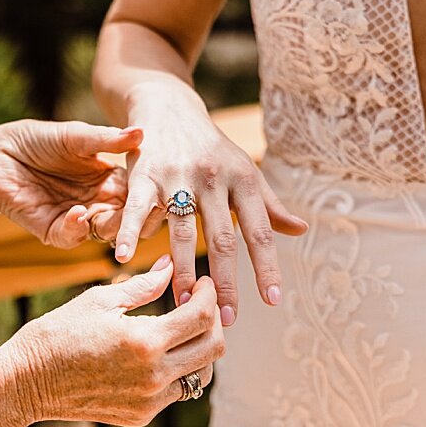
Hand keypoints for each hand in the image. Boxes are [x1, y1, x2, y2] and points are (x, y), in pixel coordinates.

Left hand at [0, 120, 142, 247]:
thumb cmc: (34, 140)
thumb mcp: (74, 137)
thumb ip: (106, 140)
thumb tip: (141, 133)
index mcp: (106, 178)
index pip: (136, 190)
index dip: (148, 191)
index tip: (161, 187)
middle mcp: (95, 200)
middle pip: (125, 215)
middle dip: (135, 216)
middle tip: (144, 211)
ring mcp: (74, 217)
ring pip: (102, 230)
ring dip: (110, 225)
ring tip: (113, 216)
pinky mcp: (51, 229)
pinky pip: (70, 235)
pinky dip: (77, 226)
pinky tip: (79, 213)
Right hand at [4, 256, 221, 426]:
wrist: (27, 381)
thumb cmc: (58, 333)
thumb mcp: (99, 301)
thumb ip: (143, 285)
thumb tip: (169, 266)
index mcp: (145, 341)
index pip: (201, 317)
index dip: (209, 295)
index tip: (202, 283)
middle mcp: (154, 375)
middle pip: (213, 348)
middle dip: (212, 321)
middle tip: (198, 304)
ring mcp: (149, 400)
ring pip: (202, 374)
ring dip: (200, 349)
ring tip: (182, 330)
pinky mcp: (141, 415)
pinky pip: (176, 391)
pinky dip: (177, 370)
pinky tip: (159, 352)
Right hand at [115, 105, 307, 325]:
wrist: (168, 108)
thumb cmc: (210, 147)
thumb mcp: (243, 171)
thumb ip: (268, 204)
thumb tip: (301, 230)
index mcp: (242, 179)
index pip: (259, 232)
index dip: (266, 267)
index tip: (273, 301)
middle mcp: (212, 178)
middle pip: (221, 238)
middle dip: (224, 281)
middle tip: (225, 318)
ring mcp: (176, 176)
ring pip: (181, 231)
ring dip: (182, 270)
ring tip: (182, 303)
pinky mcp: (144, 174)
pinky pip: (137, 208)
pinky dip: (128, 233)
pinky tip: (124, 258)